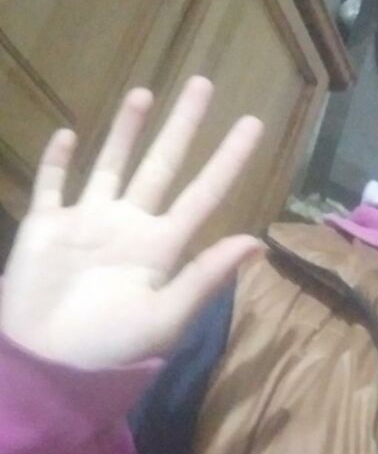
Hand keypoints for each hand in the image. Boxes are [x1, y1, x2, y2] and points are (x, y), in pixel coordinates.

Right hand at [0, 77, 263, 368]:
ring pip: (112, 165)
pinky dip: (56, 161)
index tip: (253, 123)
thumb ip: (205, 276)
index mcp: (162, 246)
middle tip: (202, 83)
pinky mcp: (45, 227)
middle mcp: (129, 225)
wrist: (44, 369)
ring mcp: (86, 222)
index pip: (204, 192)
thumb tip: (258, 243)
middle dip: (182, 125)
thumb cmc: (108, 349)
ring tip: (145, 93)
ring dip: (126, 131)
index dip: (229, 159)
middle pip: (162, 164)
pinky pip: (51, 185)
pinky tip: (67, 133)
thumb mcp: (164, 317)